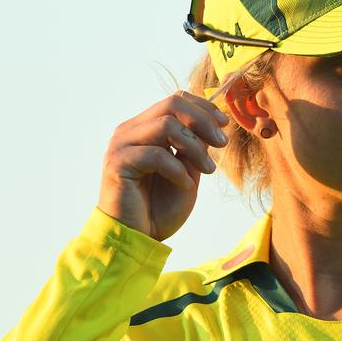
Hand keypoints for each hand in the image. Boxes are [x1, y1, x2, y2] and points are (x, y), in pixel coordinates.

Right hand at [97, 90, 228, 240]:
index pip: (175, 100)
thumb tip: (213, 123)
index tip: (224, 125)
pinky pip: (155, 154)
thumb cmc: (160, 207)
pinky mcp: (117, 163)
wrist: (138, 239)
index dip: (203, 108)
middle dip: (204, 121)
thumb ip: (196, 146)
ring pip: (166, 125)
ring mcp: (121, 145)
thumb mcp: (188, 170)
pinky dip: (177, 169)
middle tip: (222, 143)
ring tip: (208, 170)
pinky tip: (185, 185)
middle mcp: (130, 131)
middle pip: (172, 104)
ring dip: (195, 147)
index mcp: (145, 128)